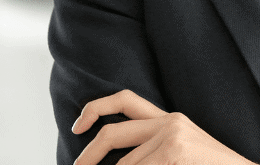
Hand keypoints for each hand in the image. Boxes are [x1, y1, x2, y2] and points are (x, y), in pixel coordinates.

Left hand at [71, 89, 256, 164]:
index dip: (95, 108)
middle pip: (111, 132)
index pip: (125, 100)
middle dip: (87, 155)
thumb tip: (115, 161)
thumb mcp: (181, 149)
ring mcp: (172, 137)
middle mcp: (169, 122)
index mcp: (170, 119)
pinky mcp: (173, 154)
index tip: (78, 127)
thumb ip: (150, 148)